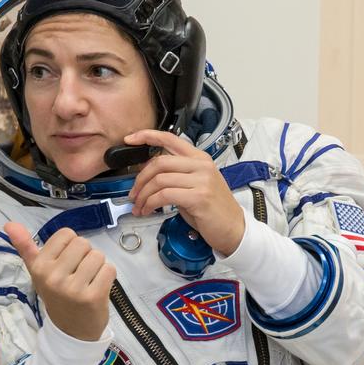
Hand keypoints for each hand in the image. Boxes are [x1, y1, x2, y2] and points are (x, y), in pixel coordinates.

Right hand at [5, 223, 115, 340]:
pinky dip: (107, 276)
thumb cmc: (56, 295)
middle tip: (78, 274)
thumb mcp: (38, 272)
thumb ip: (25, 247)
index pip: (66, 234)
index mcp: (39, 267)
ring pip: (98, 255)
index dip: (69, 246)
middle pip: (83, 243)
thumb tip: (9, 223)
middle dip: (84, 255)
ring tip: (88, 281)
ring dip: (97, 266)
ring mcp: (73, 288)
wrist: (70, 331)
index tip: (65, 263)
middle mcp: (54, 276)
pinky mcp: (93, 297)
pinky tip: (97, 288)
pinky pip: (109, 269)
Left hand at [124, 129, 245, 255]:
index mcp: (199, 158)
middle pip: (159, 162)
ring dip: (143, 195)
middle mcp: (201, 165)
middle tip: (133, 194)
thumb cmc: (211, 208)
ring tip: (139, 207)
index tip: (130, 139)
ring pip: (159, 180)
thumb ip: (175, 174)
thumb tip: (147, 172)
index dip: (147, 136)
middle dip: (140, 179)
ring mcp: (201, 180)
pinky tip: (147, 211)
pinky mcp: (198, 197)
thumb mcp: (194, 184)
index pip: (170, 138)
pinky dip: (150, 204)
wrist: (233, 228)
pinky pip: (164, 195)